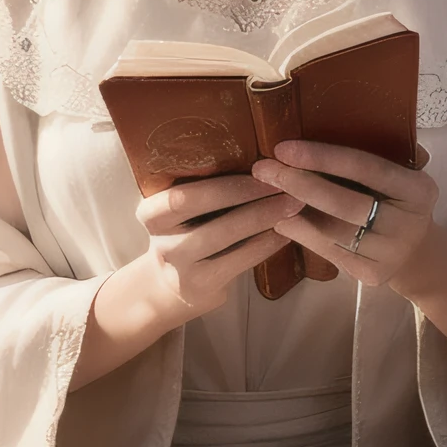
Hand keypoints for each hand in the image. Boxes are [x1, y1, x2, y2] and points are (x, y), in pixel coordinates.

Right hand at [135, 173, 302, 325]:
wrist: (169, 288)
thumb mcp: (181, 214)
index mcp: (152, 212)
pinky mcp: (202, 287)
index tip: (260, 166)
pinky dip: (268, 243)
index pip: (181, 193)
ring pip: (225, 235)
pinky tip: (288, 231)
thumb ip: (204, 190)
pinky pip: (241, 259)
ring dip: (264, 216)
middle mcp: (160, 240)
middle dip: (248, 192)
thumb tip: (260, 158)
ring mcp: (179, 267)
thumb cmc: (187, 236)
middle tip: (285, 182)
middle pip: (204, 209)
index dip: (223, 182)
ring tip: (293, 204)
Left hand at [251, 140, 437, 288]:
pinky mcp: (373, 274)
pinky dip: (301, 234)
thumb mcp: (400, 176)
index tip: (284, 148)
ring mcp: (392, 253)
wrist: (417, 253)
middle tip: (263, 169)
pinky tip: (280, 220)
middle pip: (345, 203)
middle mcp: (409, 224)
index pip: (366, 168)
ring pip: (333, 232)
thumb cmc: (397, 201)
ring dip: (293, 211)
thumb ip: (377, 156)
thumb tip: (330, 128)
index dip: (323, 157)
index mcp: (419, 189)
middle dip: (299, 183)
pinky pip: (329, 251)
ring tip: (265, 193)